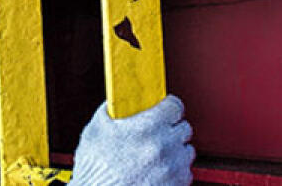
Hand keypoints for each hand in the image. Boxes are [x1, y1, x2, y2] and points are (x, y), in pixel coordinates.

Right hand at [68, 95, 194, 185]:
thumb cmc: (95, 170)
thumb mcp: (95, 131)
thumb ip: (111, 111)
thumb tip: (117, 103)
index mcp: (147, 127)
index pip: (174, 106)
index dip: (168, 106)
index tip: (164, 108)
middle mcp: (165, 147)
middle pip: (184, 128)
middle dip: (171, 128)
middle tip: (157, 133)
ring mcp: (173, 169)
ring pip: (186, 151)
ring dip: (175, 150)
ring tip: (155, 155)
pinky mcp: (177, 185)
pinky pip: (185, 173)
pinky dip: (174, 171)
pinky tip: (156, 171)